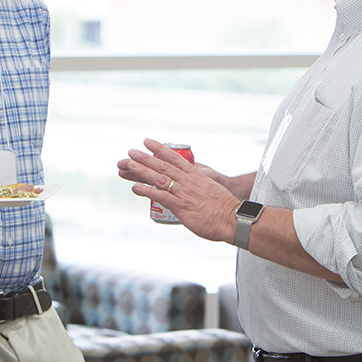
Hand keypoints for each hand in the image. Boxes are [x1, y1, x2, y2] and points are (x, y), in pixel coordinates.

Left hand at [117, 138, 241, 241]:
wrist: (233, 219)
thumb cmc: (224, 208)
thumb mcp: (211, 190)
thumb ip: (198, 187)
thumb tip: (191, 190)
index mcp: (196, 175)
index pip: (175, 158)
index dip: (159, 149)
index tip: (148, 142)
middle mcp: (188, 181)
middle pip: (163, 165)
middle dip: (145, 157)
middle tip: (131, 152)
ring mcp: (184, 192)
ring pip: (159, 177)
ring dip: (141, 170)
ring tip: (128, 164)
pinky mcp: (181, 206)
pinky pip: (160, 196)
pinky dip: (147, 191)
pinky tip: (135, 187)